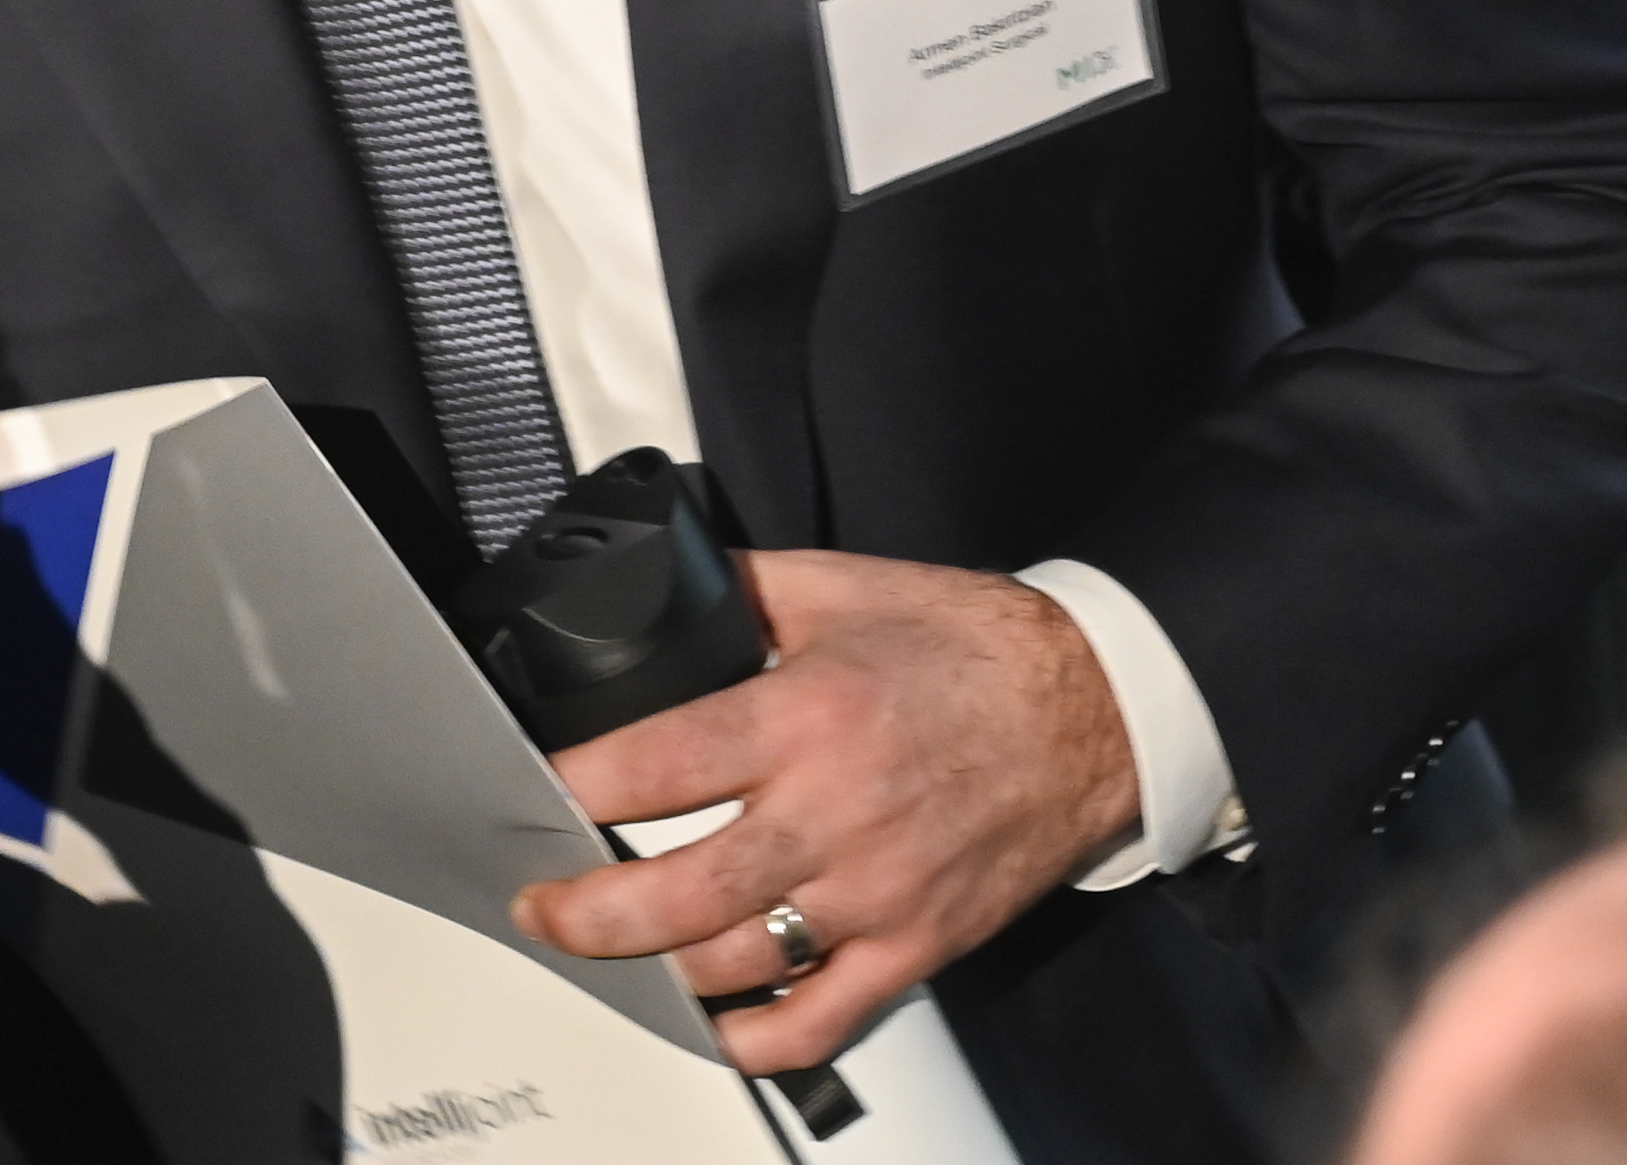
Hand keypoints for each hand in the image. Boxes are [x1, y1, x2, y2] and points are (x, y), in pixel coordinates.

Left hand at [502, 551, 1141, 1072]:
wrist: (1095, 710)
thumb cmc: (974, 648)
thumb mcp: (844, 586)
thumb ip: (744, 593)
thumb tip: (662, 592)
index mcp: (806, 717)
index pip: (654, 766)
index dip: (572, 786)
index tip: (531, 794)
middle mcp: (834, 815)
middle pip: (677, 894)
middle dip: (586, 913)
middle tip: (542, 906)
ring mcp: (875, 895)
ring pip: (734, 964)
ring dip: (652, 969)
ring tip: (609, 951)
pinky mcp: (916, 947)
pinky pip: (820, 1022)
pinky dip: (753, 1038)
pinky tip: (712, 1021)